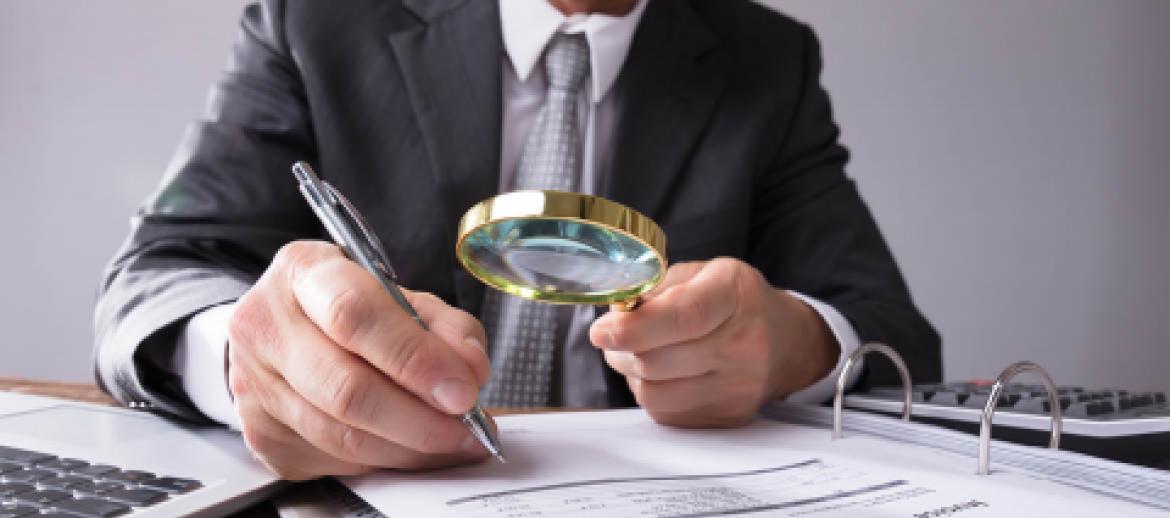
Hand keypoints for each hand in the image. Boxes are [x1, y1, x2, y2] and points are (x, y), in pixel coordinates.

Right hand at [226, 241, 492, 479]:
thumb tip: (470, 370)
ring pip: (343, 437)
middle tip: (467, 428)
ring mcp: (254, 386)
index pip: (355, 316)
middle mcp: (265, 326)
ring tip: (453, 443)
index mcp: (303, 273)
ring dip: (410, 449)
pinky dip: (386, 460)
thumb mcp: (401, 296)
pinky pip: (334, 462)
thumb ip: (444, 326)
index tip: (462, 389)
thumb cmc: (350, 308)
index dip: (414, 358)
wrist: (281, 332)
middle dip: (420, 419)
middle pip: (346, 389)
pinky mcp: (261, 436)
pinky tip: (412, 449)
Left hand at [590, 258, 837, 427]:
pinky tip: (663, 373)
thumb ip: (658, 288)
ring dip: (632, 374)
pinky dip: (652, 393)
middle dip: (621, 348)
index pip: (683, 317)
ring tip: (639, 353)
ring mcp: (738, 387)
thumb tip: (615, 313)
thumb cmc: (737, 301)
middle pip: (658, 360)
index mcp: (734, 295)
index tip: (601, 330)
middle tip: (613, 334)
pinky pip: (666, 413)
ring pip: (654, 393)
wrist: (787, 341)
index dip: (634, 327)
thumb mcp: (704, 273)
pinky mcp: (728, 416)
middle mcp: (742, 344)